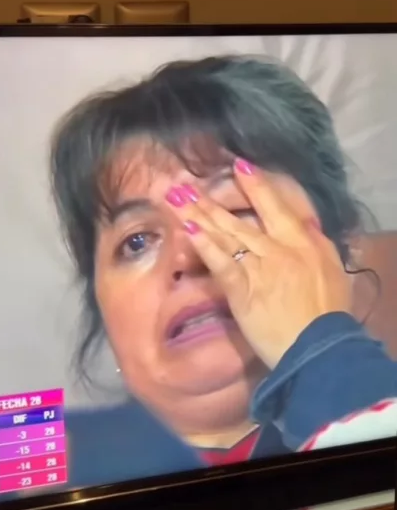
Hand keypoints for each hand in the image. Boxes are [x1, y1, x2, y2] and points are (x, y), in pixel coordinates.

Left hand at [165, 160, 351, 369]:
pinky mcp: (241, 289)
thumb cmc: (330, 312)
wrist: (320, 345)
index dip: (255, 184)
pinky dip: (203, 244)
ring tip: (176, 199)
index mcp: (302, 241)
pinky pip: (219, 261)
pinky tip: (186, 230)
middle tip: (184, 184)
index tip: (237, 164)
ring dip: (198, 215)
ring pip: (224, 235)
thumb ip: (316, 244)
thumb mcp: (333, 270)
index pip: (275, 206)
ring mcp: (257, 266)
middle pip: (239, 219)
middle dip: (209, 200)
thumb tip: (305, 225)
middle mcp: (277, 247)